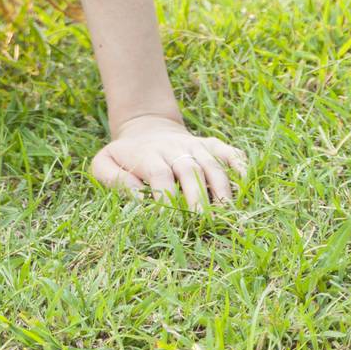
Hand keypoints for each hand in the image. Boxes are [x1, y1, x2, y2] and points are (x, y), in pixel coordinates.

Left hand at [89, 114, 249, 211]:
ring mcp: (194, 145)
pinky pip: (227, 151)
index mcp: (148, 155)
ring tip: (227, 211)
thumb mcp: (104, 163)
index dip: (165, 195)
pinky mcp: (209, 145)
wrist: (146, 126)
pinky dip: (239, 163)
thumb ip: (112, 178)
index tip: (170, 219)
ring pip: (211, 163)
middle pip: (189, 170)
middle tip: (204, 222)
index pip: (159, 174)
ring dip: (221, 186)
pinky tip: (246, 180)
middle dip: (197, 195)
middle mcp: (173, 148)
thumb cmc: (124, 156)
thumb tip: (135, 195)